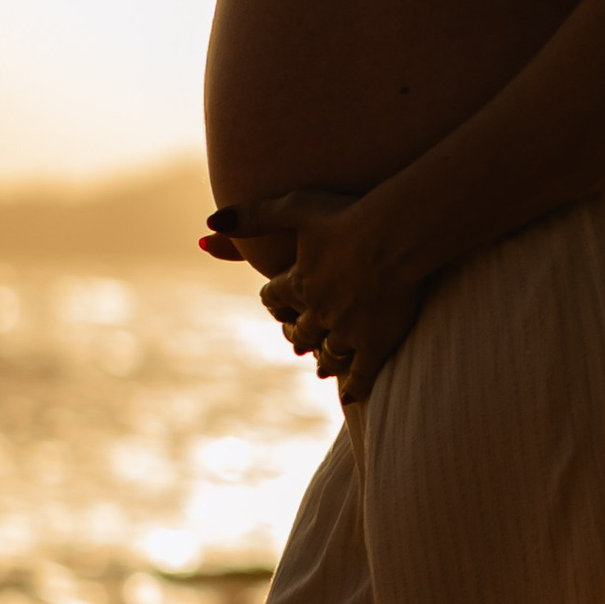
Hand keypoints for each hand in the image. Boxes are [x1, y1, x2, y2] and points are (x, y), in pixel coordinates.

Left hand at [201, 188, 424, 399]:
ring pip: (329, 353)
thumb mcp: (295, 207)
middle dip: (296, 333)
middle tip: (296, 339)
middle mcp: (319, 311)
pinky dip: (354, 387)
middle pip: (301, 330)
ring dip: (323, 360)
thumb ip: (253, 215)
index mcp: (298, 281)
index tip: (275, 303)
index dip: (274, 300)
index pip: (274, 297)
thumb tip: (208, 224)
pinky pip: (362, 374)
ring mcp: (348, 330)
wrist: (396, 235)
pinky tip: (347, 396)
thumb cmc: (348, 215)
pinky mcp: (376, 343)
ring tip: (320, 367)